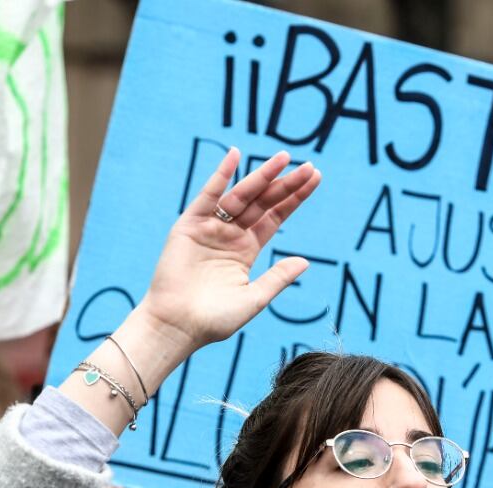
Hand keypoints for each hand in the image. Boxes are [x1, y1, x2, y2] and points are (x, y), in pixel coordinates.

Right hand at [138, 148, 321, 352]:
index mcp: (246, 250)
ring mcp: (210, 228)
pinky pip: (208, 196)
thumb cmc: (214, 320)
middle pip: (263, 202)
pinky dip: (220, 176)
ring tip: (284, 157)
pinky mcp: (189, 225)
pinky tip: (235, 155)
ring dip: (262, 176)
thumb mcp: (254, 298)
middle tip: (308, 166)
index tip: (314, 179)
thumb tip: (305, 261)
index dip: (294, 198)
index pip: (275, 217)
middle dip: (285, 184)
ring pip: (241, 196)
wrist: (178, 326)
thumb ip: (278, 277)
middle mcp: (230, 235)